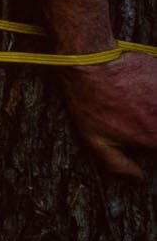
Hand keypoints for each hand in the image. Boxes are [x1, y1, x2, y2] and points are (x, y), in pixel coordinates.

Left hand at [58, 51, 156, 179]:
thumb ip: (119, 164)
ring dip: (155, 109)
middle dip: (154, 128)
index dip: (156, 151)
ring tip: (140, 105)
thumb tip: (139, 180)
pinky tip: (145, 92)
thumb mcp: (95, 139)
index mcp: (156, 138)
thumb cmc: (90, 101)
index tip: (148, 140)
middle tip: (137, 116)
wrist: (92, 60)